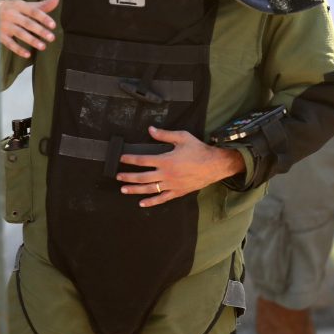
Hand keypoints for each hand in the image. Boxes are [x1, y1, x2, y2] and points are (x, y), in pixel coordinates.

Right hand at [0, 0, 58, 57]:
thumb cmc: (12, 9)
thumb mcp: (25, 5)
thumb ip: (42, 5)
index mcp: (19, 5)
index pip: (33, 11)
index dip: (43, 18)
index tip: (53, 25)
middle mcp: (11, 14)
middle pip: (27, 23)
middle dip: (40, 30)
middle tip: (52, 38)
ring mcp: (4, 25)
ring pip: (19, 33)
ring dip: (31, 40)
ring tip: (43, 46)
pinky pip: (9, 43)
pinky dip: (18, 49)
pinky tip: (27, 55)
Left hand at [117, 126, 244, 207]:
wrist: (215, 165)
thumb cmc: (198, 150)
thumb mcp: (182, 137)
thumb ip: (164, 134)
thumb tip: (150, 129)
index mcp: (165, 160)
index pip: (142, 160)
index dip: (130, 159)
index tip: (121, 158)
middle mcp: (166, 174)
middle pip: (142, 177)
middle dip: (128, 177)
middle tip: (118, 177)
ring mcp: (171, 185)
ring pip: (149, 189)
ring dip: (135, 190)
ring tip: (123, 190)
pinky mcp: (178, 192)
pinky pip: (162, 198)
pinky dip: (151, 202)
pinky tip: (141, 203)